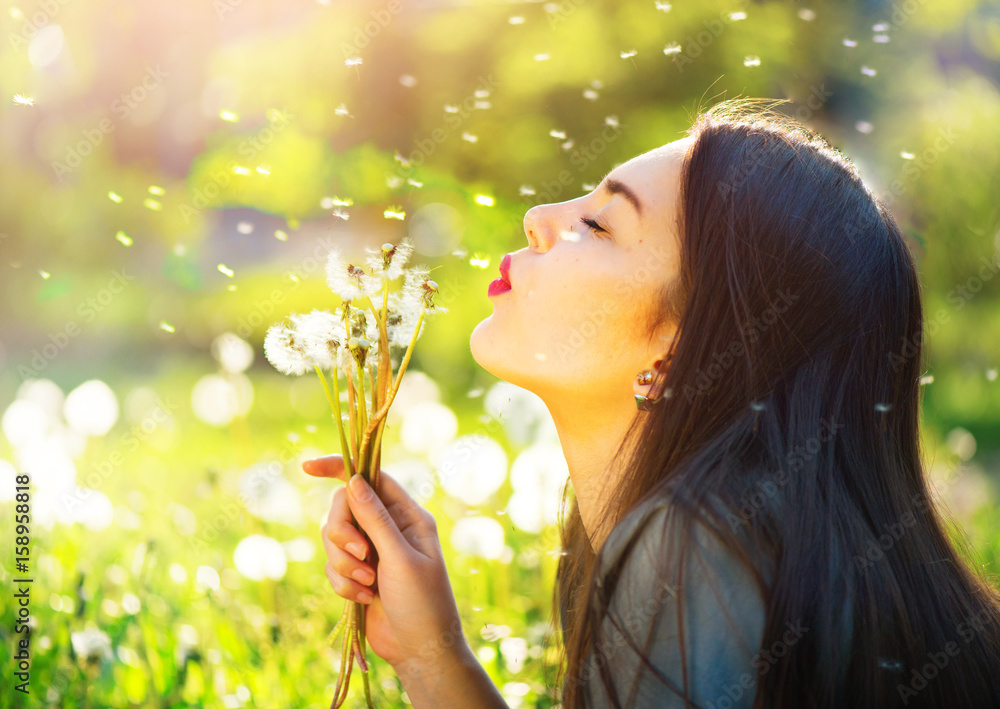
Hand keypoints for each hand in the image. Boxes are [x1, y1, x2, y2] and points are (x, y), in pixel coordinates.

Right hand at [303, 455, 468, 670]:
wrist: (419, 650)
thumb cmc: (423, 602)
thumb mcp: (400, 558)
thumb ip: (375, 520)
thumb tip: (353, 480)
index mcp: (407, 515)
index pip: (371, 477)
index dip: (340, 468)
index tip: (307, 466)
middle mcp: (388, 527)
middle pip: (343, 507)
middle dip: (343, 533)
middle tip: (360, 555)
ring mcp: (371, 550)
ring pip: (333, 538)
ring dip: (344, 564)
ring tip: (368, 585)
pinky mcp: (356, 573)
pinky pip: (332, 565)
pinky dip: (342, 583)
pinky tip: (365, 599)